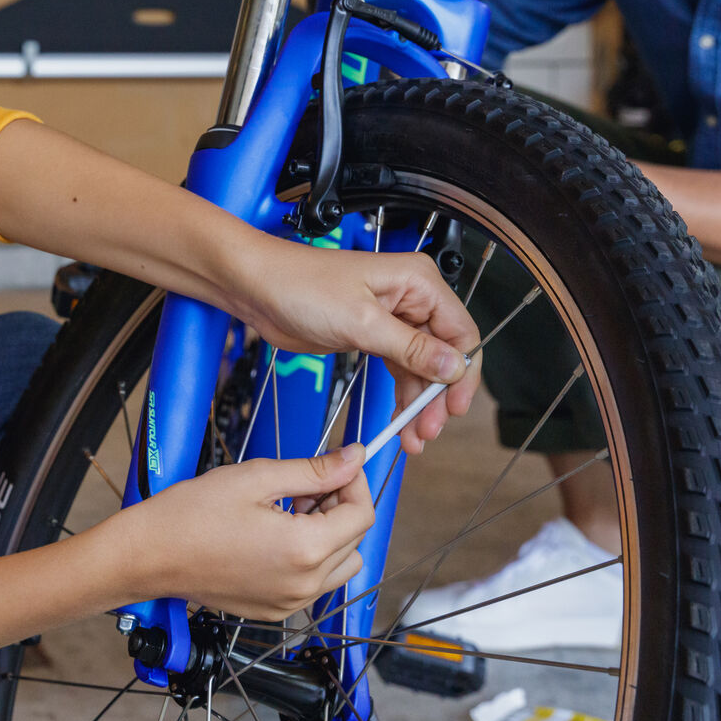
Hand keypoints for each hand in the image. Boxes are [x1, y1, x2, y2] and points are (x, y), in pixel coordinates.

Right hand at [111, 448, 374, 619]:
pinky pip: (313, 583)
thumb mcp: (257, 478)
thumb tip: (355, 458)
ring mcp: (290, 602)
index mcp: (306, 548)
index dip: (354, 482)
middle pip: (354, 540)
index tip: (338, 464)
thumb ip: (313, 470)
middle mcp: (305, 584)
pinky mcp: (275, 610)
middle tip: (302, 484)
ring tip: (289, 510)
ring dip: (328, 534)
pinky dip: (308, 558)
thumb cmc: (193, 514)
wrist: (150, 555)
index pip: (362, 514)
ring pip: (340, 565)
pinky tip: (274, 535)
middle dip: (338, 505)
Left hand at [225, 239, 480, 454]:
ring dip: (420, 402)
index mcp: (418, 282)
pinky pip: (399, 368)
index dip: (462, 373)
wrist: (257, 288)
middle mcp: (410, 298)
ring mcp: (392, 318)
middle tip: (428, 430)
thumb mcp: (361, 321)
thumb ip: (411, 347)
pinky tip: (400, 421)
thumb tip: (454, 366)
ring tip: (414, 437)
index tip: (454, 408)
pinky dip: (401, 395)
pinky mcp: (371, 334)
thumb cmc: (301, 286)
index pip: (461, 332)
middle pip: (444, 354)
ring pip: (422, 367)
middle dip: (439, 395)